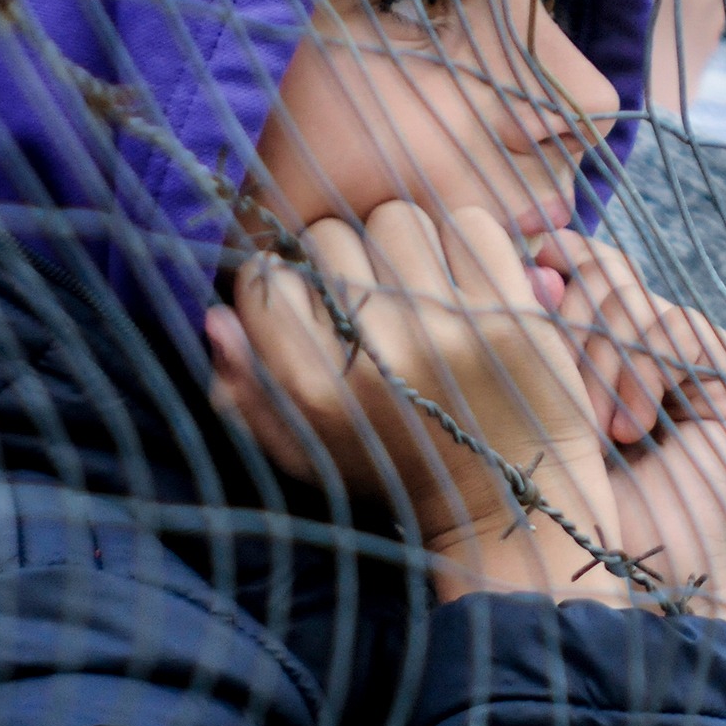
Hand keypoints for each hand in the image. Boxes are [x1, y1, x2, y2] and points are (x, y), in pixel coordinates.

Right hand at [206, 202, 628, 602]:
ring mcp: (448, 330)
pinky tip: (464, 282)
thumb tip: (214, 317)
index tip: (309, 298)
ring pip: (396, 218)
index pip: (265, 278)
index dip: (283, 278)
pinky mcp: (512, 314)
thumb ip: (246, 395)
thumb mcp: (305, 453)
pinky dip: (465, 243)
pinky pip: (469, 224)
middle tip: (370, 293)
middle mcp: (377, 356)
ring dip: (404, 243)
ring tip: (418, 285)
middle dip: (343, 257)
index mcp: (315, 392)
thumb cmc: (394, 473)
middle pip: (329, 237)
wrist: (507, 507)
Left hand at [540, 234, 725, 617]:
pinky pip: (677, 325)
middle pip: (601, 273)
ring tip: (594, 430)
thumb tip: (534, 248)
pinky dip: (644, 371)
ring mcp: (697, 367)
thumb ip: (536, 330)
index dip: (547, 266)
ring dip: (601, 360)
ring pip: (632, 296)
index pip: (573, 271)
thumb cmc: (565, 519)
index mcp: (596, 358)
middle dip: (569, 325)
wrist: (629, 594)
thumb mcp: (535, 407)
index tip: (515, 287)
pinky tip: (632, 429)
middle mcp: (647, 355)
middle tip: (558, 394)